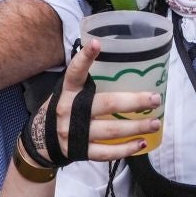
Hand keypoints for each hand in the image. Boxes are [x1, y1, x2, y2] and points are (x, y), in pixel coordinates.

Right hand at [20, 40, 160, 167]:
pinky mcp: (80, 151)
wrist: (40, 141)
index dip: (85, 58)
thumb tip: (122, 67)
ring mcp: (74, 133)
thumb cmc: (64, 109)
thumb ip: (86, 83)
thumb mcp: (68, 92)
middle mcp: (70, 111)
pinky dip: (126, 149)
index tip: (97, 44)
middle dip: (134, 102)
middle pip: (107, 104)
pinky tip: (141, 143)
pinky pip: (106, 152)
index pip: (75, 72)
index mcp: (68, 91)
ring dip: (136, 126)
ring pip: (111, 130)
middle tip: (155, 98)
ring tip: (155, 122)